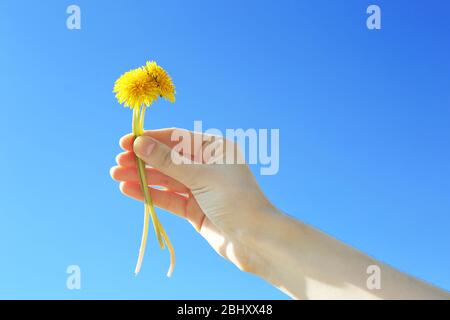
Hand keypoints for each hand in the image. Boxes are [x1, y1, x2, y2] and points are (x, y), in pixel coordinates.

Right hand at [110, 128, 276, 273]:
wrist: (255, 239)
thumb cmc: (235, 199)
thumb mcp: (201, 176)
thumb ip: (169, 161)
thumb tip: (139, 143)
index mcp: (215, 148)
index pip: (177, 138)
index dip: (151, 139)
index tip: (126, 141)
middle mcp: (207, 165)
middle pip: (169, 158)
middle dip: (143, 159)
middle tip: (117, 161)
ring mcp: (200, 188)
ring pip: (166, 179)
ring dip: (142, 177)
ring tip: (115, 174)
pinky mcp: (194, 209)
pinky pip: (168, 198)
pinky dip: (150, 193)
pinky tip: (127, 190)